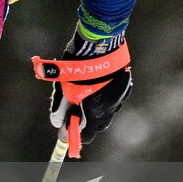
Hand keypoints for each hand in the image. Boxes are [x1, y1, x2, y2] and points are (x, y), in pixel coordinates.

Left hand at [39, 31, 130, 156]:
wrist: (98, 45)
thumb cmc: (77, 68)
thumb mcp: (64, 90)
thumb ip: (61, 110)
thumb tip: (57, 124)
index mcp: (95, 113)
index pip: (86, 136)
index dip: (75, 136)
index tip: (67, 132)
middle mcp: (111, 109)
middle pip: (97, 125)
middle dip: (85, 121)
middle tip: (74, 110)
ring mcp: (120, 98)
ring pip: (106, 111)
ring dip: (96, 108)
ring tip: (85, 93)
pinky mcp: (125, 87)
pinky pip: (113, 99)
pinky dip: (104, 96)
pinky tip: (96, 85)